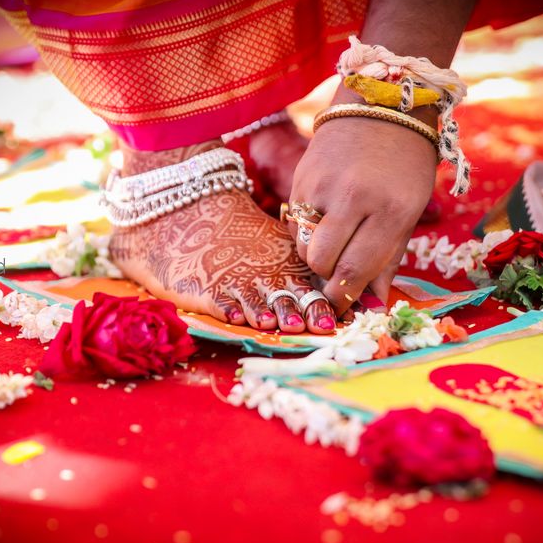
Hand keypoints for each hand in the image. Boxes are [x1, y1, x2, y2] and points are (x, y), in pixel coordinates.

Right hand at [110, 190, 336, 333]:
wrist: (193, 218)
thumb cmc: (243, 243)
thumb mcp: (276, 250)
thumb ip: (305, 275)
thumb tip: (349, 306)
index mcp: (288, 266)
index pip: (312, 289)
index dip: (324, 307)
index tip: (336, 323)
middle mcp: (267, 276)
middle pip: (289, 298)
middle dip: (301, 313)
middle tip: (314, 324)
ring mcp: (237, 283)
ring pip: (256, 302)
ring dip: (266, 313)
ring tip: (273, 322)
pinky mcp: (210, 291)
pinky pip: (222, 302)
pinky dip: (230, 310)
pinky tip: (236, 318)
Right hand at [290, 114, 436, 313]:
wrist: (382, 104)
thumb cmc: (405, 164)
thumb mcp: (410, 211)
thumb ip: (389, 259)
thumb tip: (373, 305)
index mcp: (391, 209)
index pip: (356, 269)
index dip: (345, 296)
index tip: (343, 307)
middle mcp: (355, 197)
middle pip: (322, 261)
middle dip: (327, 277)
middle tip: (337, 275)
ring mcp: (324, 184)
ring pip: (303, 244)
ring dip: (315, 255)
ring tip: (333, 244)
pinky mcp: (302, 176)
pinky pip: (295, 222)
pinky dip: (306, 231)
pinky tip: (323, 220)